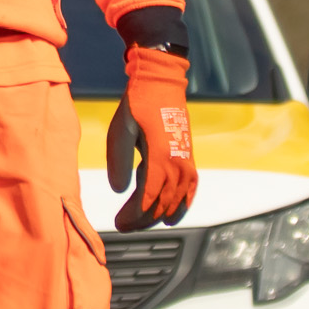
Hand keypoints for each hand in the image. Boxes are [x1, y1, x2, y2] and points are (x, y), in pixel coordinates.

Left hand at [105, 46, 195, 230]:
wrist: (162, 82)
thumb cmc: (138, 104)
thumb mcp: (121, 130)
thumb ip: (119, 161)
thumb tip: (118, 191)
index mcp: (160, 157)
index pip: (148, 198)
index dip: (134, 215)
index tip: (119, 222)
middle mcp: (178, 163)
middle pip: (162, 203)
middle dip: (143, 219)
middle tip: (123, 225)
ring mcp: (187, 161)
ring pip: (176, 200)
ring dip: (159, 215)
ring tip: (141, 223)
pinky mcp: (189, 157)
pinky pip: (190, 189)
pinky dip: (182, 205)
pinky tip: (172, 217)